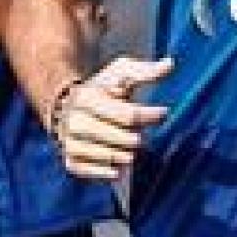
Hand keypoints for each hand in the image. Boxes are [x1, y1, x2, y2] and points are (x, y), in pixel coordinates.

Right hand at [53, 56, 172, 180]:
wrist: (66, 106)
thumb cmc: (103, 89)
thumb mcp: (121, 73)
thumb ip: (146, 71)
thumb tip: (170, 63)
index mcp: (88, 97)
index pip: (128, 114)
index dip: (149, 116)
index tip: (164, 112)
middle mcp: (76, 120)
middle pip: (121, 138)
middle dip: (136, 138)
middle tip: (141, 137)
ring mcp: (70, 141)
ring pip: (109, 156)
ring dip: (125, 155)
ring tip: (130, 152)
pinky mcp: (69, 160)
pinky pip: (90, 171)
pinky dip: (105, 172)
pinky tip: (117, 170)